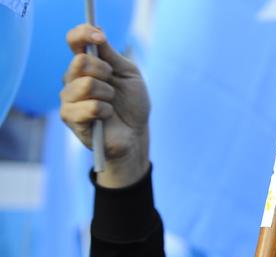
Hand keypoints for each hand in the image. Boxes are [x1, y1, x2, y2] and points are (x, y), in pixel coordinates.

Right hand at [60, 24, 149, 188]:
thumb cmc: (132, 104)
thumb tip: (97, 31)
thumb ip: (112, 55)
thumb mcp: (128, 74)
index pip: (74, 40)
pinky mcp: (69, 117)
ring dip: (108, 94)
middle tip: (113, 85)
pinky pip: (90, 107)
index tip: (100, 37)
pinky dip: (106, 111)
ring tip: (111, 103)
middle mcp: (72, 78)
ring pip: (86, 84)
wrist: (135, 133)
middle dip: (105, 71)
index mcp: (86, 65)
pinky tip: (107, 116)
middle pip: (80, 61)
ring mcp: (68, 98)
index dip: (84, 34)